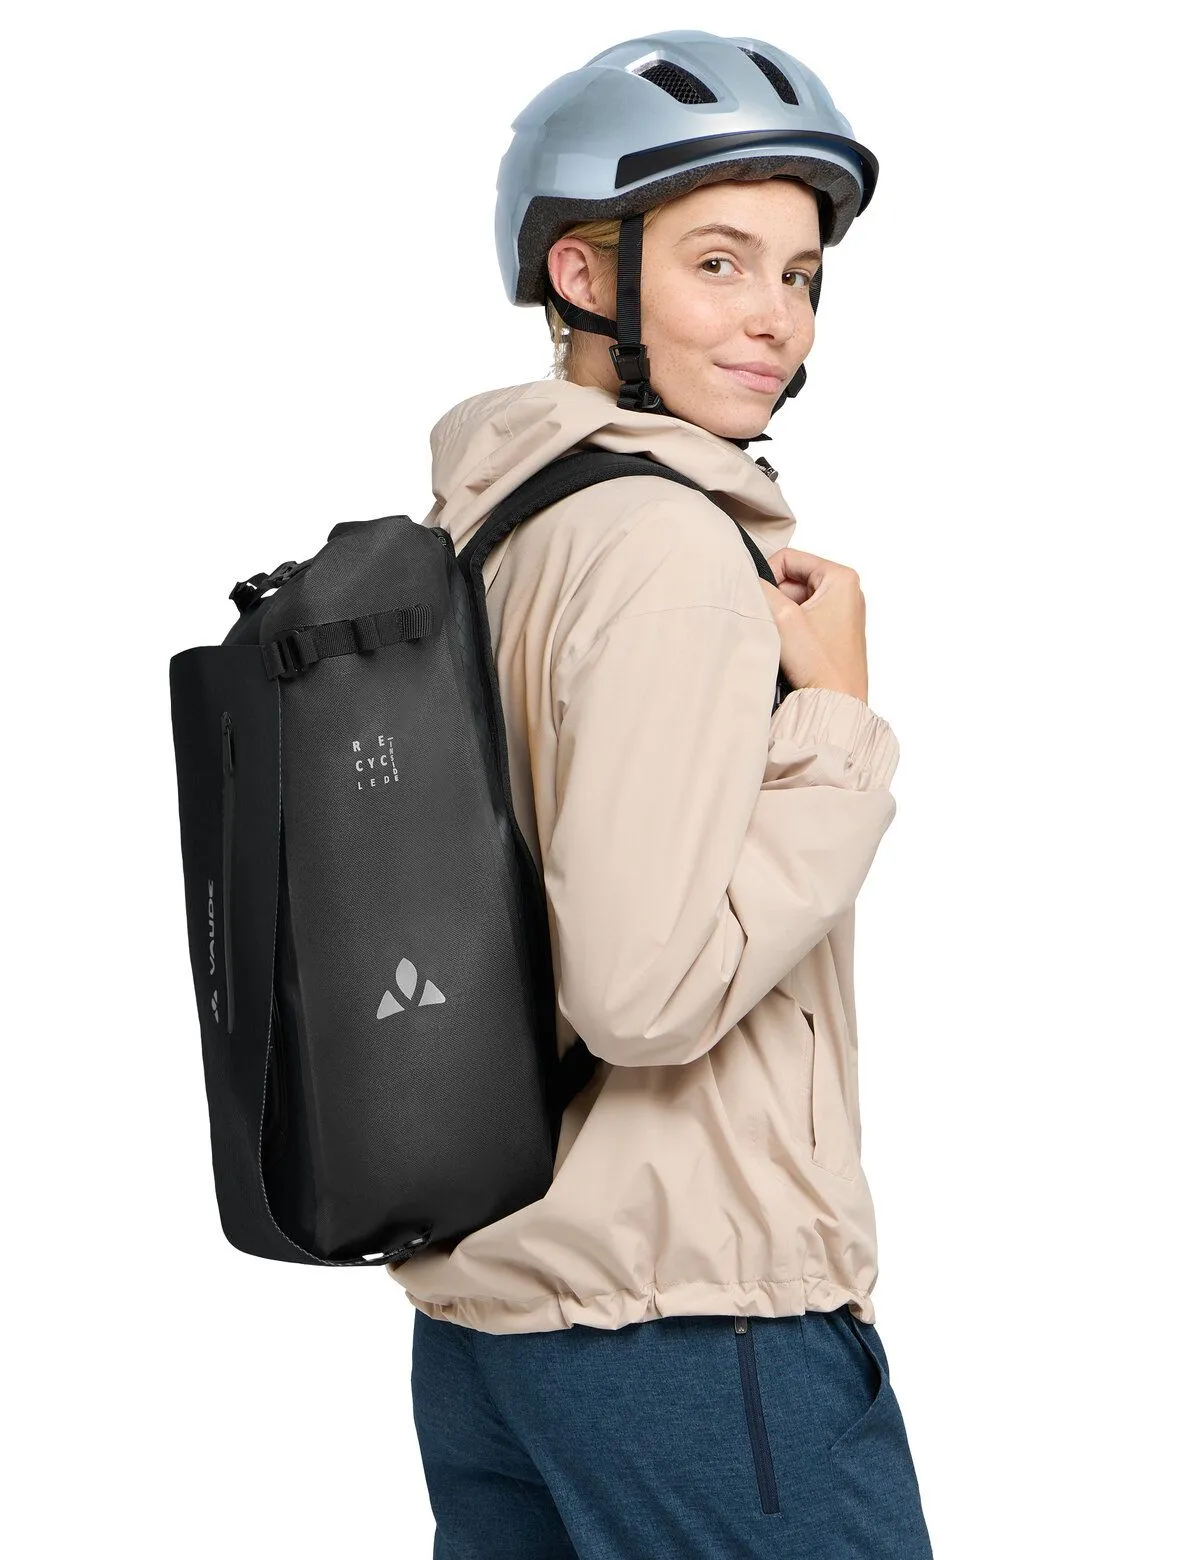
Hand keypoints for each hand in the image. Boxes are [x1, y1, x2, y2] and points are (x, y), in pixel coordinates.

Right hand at [759, 548, 869, 703]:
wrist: (837, 704)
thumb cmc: (821, 665)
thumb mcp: (782, 618)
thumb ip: (761, 589)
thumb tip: (744, 574)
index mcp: (842, 578)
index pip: (789, 558)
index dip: (767, 576)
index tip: (759, 599)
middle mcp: (846, 590)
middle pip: (792, 578)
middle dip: (775, 599)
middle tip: (772, 623)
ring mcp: (842, 612)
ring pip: (795, 599)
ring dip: (781, 616)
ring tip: (783, 638)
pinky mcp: (834, 631)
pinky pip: (802, 617)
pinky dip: (790, 628)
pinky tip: (790, 647)